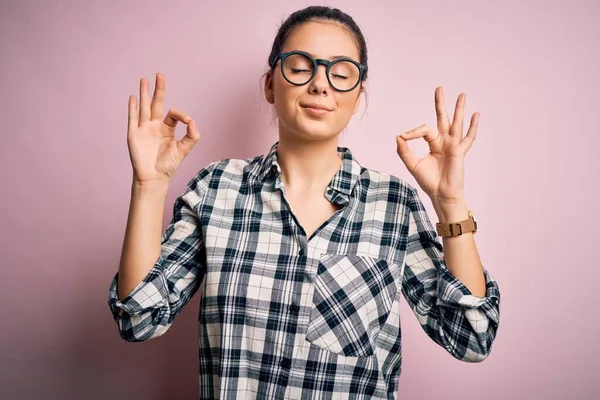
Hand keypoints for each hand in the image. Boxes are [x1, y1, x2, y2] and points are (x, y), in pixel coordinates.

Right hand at [127, 73, 199, 184]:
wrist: (154, 177)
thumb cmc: (168, 165)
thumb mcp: (184, 149)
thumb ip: (192, 135)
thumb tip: (192, 121)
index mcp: (167, 129)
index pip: (172, 114)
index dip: (181, 114)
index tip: (187, 120)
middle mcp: (154, 126)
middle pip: (156, 104)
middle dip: (158, 89)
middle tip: (159, 74)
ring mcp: (143, 129)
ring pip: (144, 107)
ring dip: (144, 93)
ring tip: (144, 80)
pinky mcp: (134, 134)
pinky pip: (133, 118)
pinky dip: (133, 108)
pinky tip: (133, 98)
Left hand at [395, 87, 478, 203]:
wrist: (440, 194)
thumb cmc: (429, 182)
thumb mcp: (413, 164)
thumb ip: (404, 151)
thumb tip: (398, 136)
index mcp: (434, 144)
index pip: (424, 130)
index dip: (413, 132)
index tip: (403, 138)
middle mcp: (444, 142)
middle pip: (442, 118)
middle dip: (440, 104)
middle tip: (438, 88)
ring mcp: (453, 146)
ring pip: (456, 123)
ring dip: (459, 109)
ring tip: (462, 94)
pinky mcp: (459, 152)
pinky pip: (468, 138)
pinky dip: (472, 127)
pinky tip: (476, 115)